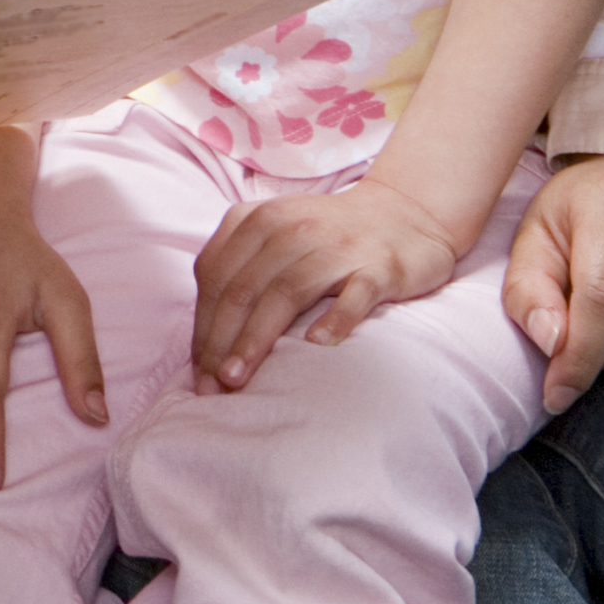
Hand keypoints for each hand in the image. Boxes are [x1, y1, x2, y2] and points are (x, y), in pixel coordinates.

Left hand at [192, 182, 468, 391]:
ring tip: (238, 377)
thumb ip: (238, 267)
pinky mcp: (379, 266)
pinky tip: (317, 345)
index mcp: (257, 220)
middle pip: (243, 288)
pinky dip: (335, 319)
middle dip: (220, 342)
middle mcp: (291, 227)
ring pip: (286, 292)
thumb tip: (204, 332)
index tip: (197, 372)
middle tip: (211, 387)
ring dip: (257, 338)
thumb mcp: (274, 236)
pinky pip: (354, 293)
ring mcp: (336, 246)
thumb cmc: (328, 238)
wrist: (406, 216)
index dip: (201, 327)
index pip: (215, 276)